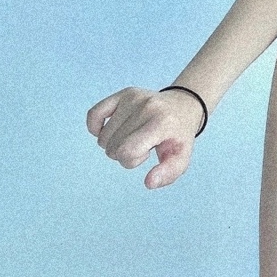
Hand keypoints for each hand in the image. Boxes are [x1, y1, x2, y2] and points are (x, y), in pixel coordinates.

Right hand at [86, 86, 201, 188]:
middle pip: (113, 147)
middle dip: (123, 154)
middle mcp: (146, 107)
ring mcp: (133, 98)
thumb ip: (168, 174)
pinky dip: (96, 128)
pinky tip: (110, 130)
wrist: (183, 106)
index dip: (132, 161)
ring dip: (114, 143)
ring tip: (133, 137)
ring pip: (103, 137)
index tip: (146, 153)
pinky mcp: (123, 94)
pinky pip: (93, 114)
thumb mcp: (181, 158)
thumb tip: (149, 183)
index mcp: (161, 123)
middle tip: (141, 145)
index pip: (127, 152)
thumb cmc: (178, 137)